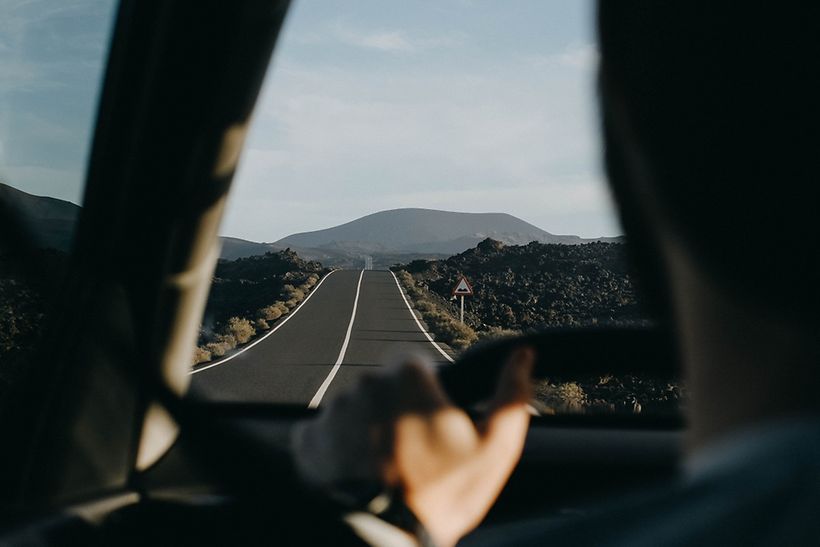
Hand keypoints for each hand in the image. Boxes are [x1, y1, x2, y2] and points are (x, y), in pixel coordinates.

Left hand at [292, 348, 534, 546]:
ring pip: (356, 410)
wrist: (384, 542)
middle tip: (411, 453)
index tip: (433, 427)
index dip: (428, 395)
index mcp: (407, 375)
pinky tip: (357, 475)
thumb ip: (512, 395)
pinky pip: (326, 434)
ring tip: (383, 469)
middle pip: (385, 387)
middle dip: (397, 411)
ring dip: (368, 430)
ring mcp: (332, 411)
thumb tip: (524, 354)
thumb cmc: (442, 496)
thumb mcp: (495, 450)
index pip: (416, 366)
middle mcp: (365, 383)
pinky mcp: (308, 439)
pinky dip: (339, 450)